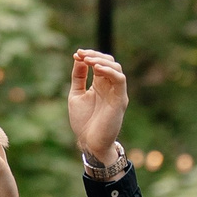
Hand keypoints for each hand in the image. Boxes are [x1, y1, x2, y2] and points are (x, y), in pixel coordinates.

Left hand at [67, 50, 128, 165]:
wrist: (90, 143)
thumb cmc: (84, 121)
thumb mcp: (76, 95)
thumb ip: (79, 77)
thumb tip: (78, 58)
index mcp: (100, 85)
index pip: (100, 63)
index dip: (89, 55)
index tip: (76, 54)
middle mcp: (110, 86)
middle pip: (109, 61)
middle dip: (95, 55)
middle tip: (81, 54)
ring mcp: (116, 92)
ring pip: (116, 68)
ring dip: (102, 61)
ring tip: (88, 60)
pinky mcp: (120, 100)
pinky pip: (119, 80)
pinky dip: (109, 71)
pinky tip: (97, 69)